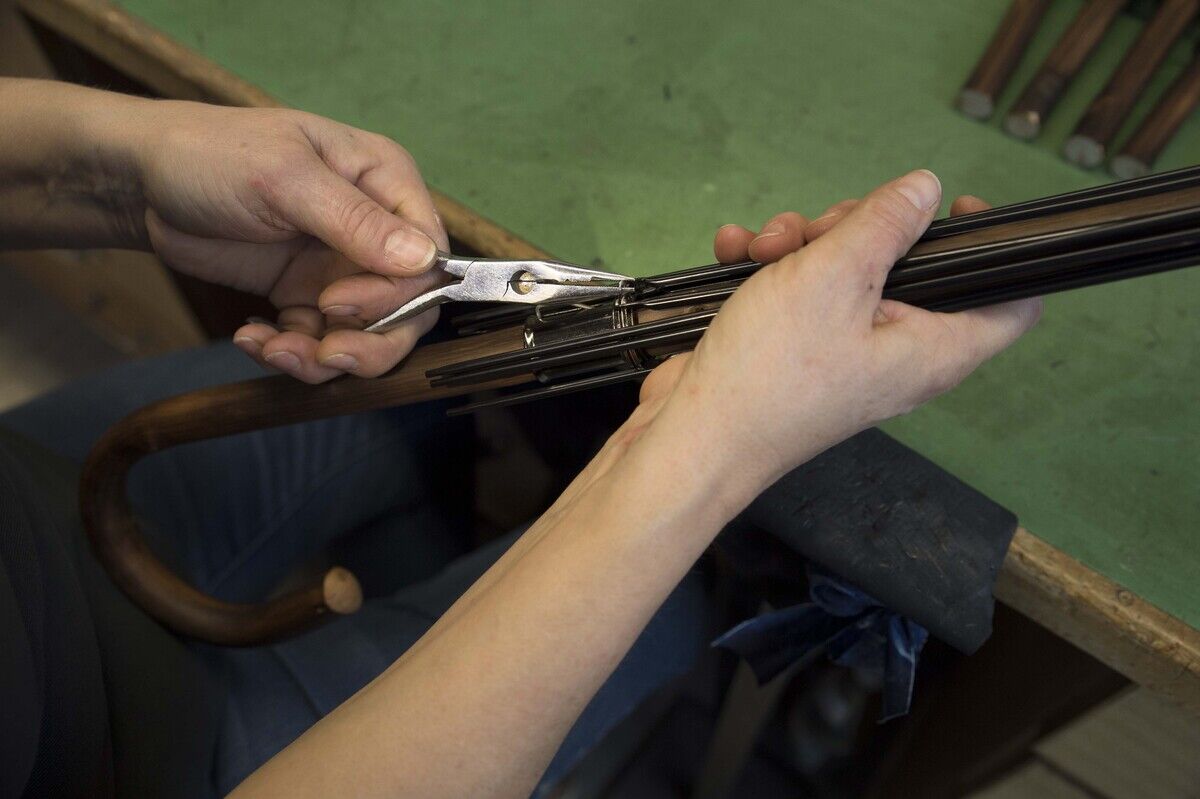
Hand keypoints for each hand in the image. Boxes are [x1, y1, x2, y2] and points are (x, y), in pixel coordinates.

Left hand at [135, 102, 447, 381]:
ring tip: (273, 349)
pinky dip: (290, 352)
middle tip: (323, 353)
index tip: (338, 304)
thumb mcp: (285, 180)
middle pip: (409, 308)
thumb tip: (424, 261)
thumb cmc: (213, 155)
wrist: (142, 179)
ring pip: (367, 336)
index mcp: (385, 182)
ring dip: (323, 356)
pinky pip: (319, 342)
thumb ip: (355, 221)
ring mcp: (341, 267)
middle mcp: (375, 229)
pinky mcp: (306, 295)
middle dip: (369, 341)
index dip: (398, 295)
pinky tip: (252, 338)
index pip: (428, 257)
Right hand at [631, 170, 1041, 505]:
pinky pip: (799, 290)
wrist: (692, 438)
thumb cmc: (774, 368)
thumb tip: (926, 187)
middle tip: (822, 230)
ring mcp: (844, 349)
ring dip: (801, 242)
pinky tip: (736, 253)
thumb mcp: (833, 278)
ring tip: (763, 249)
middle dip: (860, 228)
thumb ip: (884, 224)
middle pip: (911, 265)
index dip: (999, 249)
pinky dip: (770, 266)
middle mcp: (898, 349)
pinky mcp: (795, 348)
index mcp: (934, 347)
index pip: (1015, 303)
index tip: (954, 211)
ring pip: (845, 268)